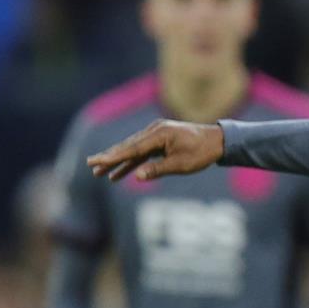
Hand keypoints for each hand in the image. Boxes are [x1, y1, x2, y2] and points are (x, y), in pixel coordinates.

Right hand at [87, 119, 223, 181]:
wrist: (218, 140)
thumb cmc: (201, 153)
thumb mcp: (180, 164)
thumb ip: (157, 169)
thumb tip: (136, 176)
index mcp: (158, 135)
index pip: (130, 148)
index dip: (111, 157)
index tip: (95, 161)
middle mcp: (154, 131)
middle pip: (127, 147)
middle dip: (108, 158)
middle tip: (90, 166)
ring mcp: (156, 134)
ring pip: (132, 149)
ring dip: (117, 161)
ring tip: (100, 173)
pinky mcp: (159, 139)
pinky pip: (141, 152)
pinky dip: (131, 161)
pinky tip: (119, 173)